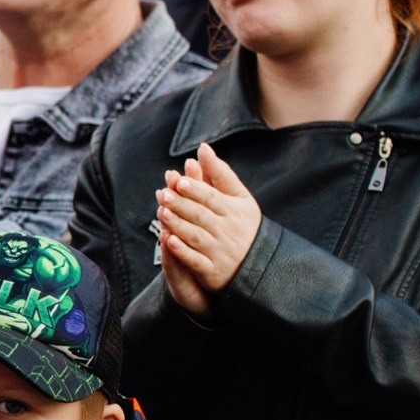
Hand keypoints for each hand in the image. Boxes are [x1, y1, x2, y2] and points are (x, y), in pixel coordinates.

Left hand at [156, 143, 260, 317]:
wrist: (257, 263)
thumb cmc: (243, 224)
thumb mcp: (239, 198)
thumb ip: (220, 174)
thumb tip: (203, 148)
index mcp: (234, 211)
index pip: (212, 198)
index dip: (196, 189)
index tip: (180, 180)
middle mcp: (227, 231)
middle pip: (201, 215)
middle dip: (182, 205)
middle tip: (164, 194)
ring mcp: (219, 252)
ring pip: (196, 236)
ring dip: (178, 224)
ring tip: (161, 212)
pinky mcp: (212, 271)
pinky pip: (196, 261)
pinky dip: (182, 252)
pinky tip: (168, 241)